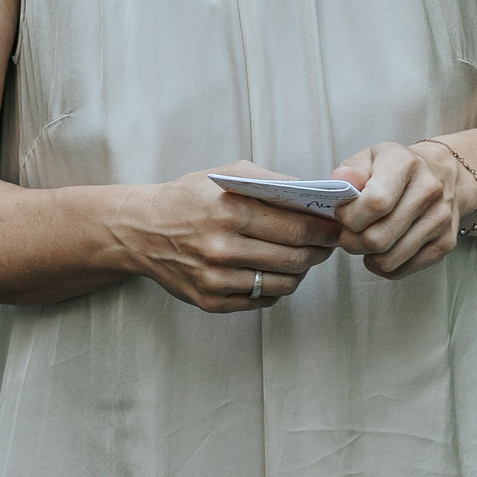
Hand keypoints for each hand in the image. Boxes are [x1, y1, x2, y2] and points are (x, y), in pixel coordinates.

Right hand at [116, 165, 341, 312]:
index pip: (296, 228)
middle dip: (320, 251)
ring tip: (303, 257)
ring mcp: (216, 280)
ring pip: (283, 284)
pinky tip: (274, 271)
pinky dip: (276, 287)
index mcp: (228, 212)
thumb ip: (270, 182)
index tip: (336, 227)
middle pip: (295, 258)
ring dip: (301, 271)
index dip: (325, 230)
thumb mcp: (226, 175)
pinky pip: (262, 300)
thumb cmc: (188, 197)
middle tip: (327, 244)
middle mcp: (222, 248)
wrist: (140, 231)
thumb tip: (314, 194)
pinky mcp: (211, 302)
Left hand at [332, 141, 460, 278]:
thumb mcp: (369, 157)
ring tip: (365, 239)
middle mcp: (428, 191)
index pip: (375, 203)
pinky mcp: (445, 244)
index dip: (349, 216)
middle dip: (352, 241)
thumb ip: (351, 170)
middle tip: (348, 232)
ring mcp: (440, 220)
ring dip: (367, 255)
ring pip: (388, 260)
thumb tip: (342, 181)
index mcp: (405, 164)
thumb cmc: (396, 168)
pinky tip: (383, 248)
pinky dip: (384, 266)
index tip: (342, 213)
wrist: (442, 173)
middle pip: (377, 239)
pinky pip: (402, 271)